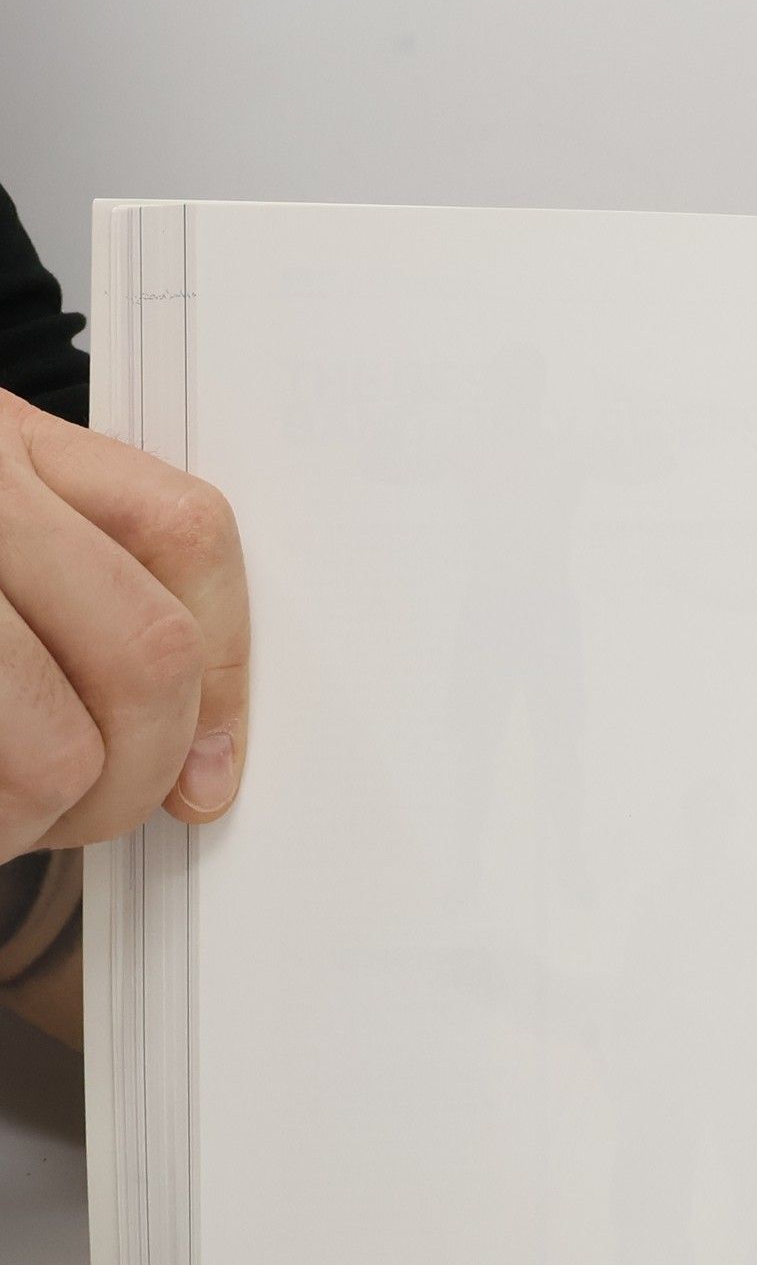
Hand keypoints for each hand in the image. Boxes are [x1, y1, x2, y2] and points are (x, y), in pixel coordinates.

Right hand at [0, 390, 247, 857]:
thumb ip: (81, 579)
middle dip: (141, 771)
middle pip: (145, 653)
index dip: (227, 670)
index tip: (215, 768)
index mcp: (10, 445)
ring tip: (9, 816)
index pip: (188, 533)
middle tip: (97, 813)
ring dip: (43, 820)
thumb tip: (204, 752)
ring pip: (54, 753)